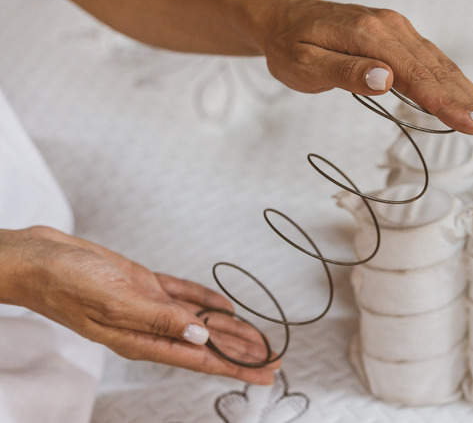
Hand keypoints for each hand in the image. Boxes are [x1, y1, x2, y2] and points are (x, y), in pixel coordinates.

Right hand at [0, 226, 278, 384]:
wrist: (39, 258)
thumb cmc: (67, 282)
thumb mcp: (116, 302)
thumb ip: (159, 320)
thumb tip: (200, 336)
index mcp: (142, 338)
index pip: (202, 358)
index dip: (236, 366)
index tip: (264, 373)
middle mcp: (150, 325)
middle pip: (208, 342)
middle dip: (242, 351)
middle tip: (273, 357)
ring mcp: (147, 305)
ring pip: (200, 320)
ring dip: (230, 328)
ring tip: (257, 336)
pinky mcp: (143, 285)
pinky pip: (183, 295)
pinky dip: (206, 299)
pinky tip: (224, 305)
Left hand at [229, 0, 472, 139]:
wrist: (286, 17)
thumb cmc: (291, 45)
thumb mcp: (305, 64)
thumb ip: (345, 72)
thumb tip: (385, 81)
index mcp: (370, 35)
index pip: (417, 76)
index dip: (448, 104)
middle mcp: (393, 28)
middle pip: (440, 71)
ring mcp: (399, 30)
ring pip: (443, 66)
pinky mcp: (400, 37)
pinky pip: (434, 61)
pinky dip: (458, 83)